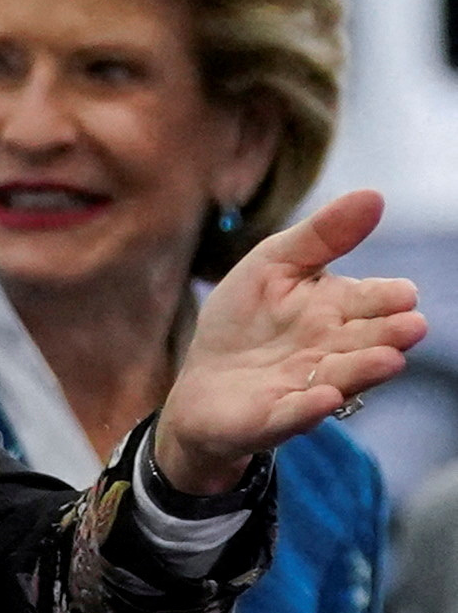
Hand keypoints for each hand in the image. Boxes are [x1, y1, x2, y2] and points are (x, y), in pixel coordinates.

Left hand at [153, 189, 424, 491]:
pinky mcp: (272, 418)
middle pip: (368, 340)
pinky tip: (325, 398)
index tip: (402, 294)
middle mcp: (333, 350)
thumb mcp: (273, 265)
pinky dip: (310, 408)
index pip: (375, 300)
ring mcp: (305, 386)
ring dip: (363, 369)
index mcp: (339, 309)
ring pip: (341, 376)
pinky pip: (294, 414)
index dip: (389, 298)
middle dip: (388, 335)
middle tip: (410, 327)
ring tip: (388, 360)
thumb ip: (322, 234)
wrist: (202, 385)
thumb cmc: (246, 321)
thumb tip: (375, 194)